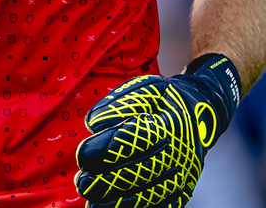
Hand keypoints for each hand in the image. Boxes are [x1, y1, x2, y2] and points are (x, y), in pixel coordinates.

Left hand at [74, 54, 240, 207]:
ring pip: (150, 196)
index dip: (107, 148)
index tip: (83, 154)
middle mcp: (180, 154)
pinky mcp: (183, 193)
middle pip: (141, 172)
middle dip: (107, 181)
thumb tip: (93, 123)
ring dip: (118, 203)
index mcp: (171, 124)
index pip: (135, 138)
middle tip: (82, 182)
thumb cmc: (166, 100)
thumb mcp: (147, 89)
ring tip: (92, 202)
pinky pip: (161, 207)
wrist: (202, 115)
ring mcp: (184, 177)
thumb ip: (119, 103)